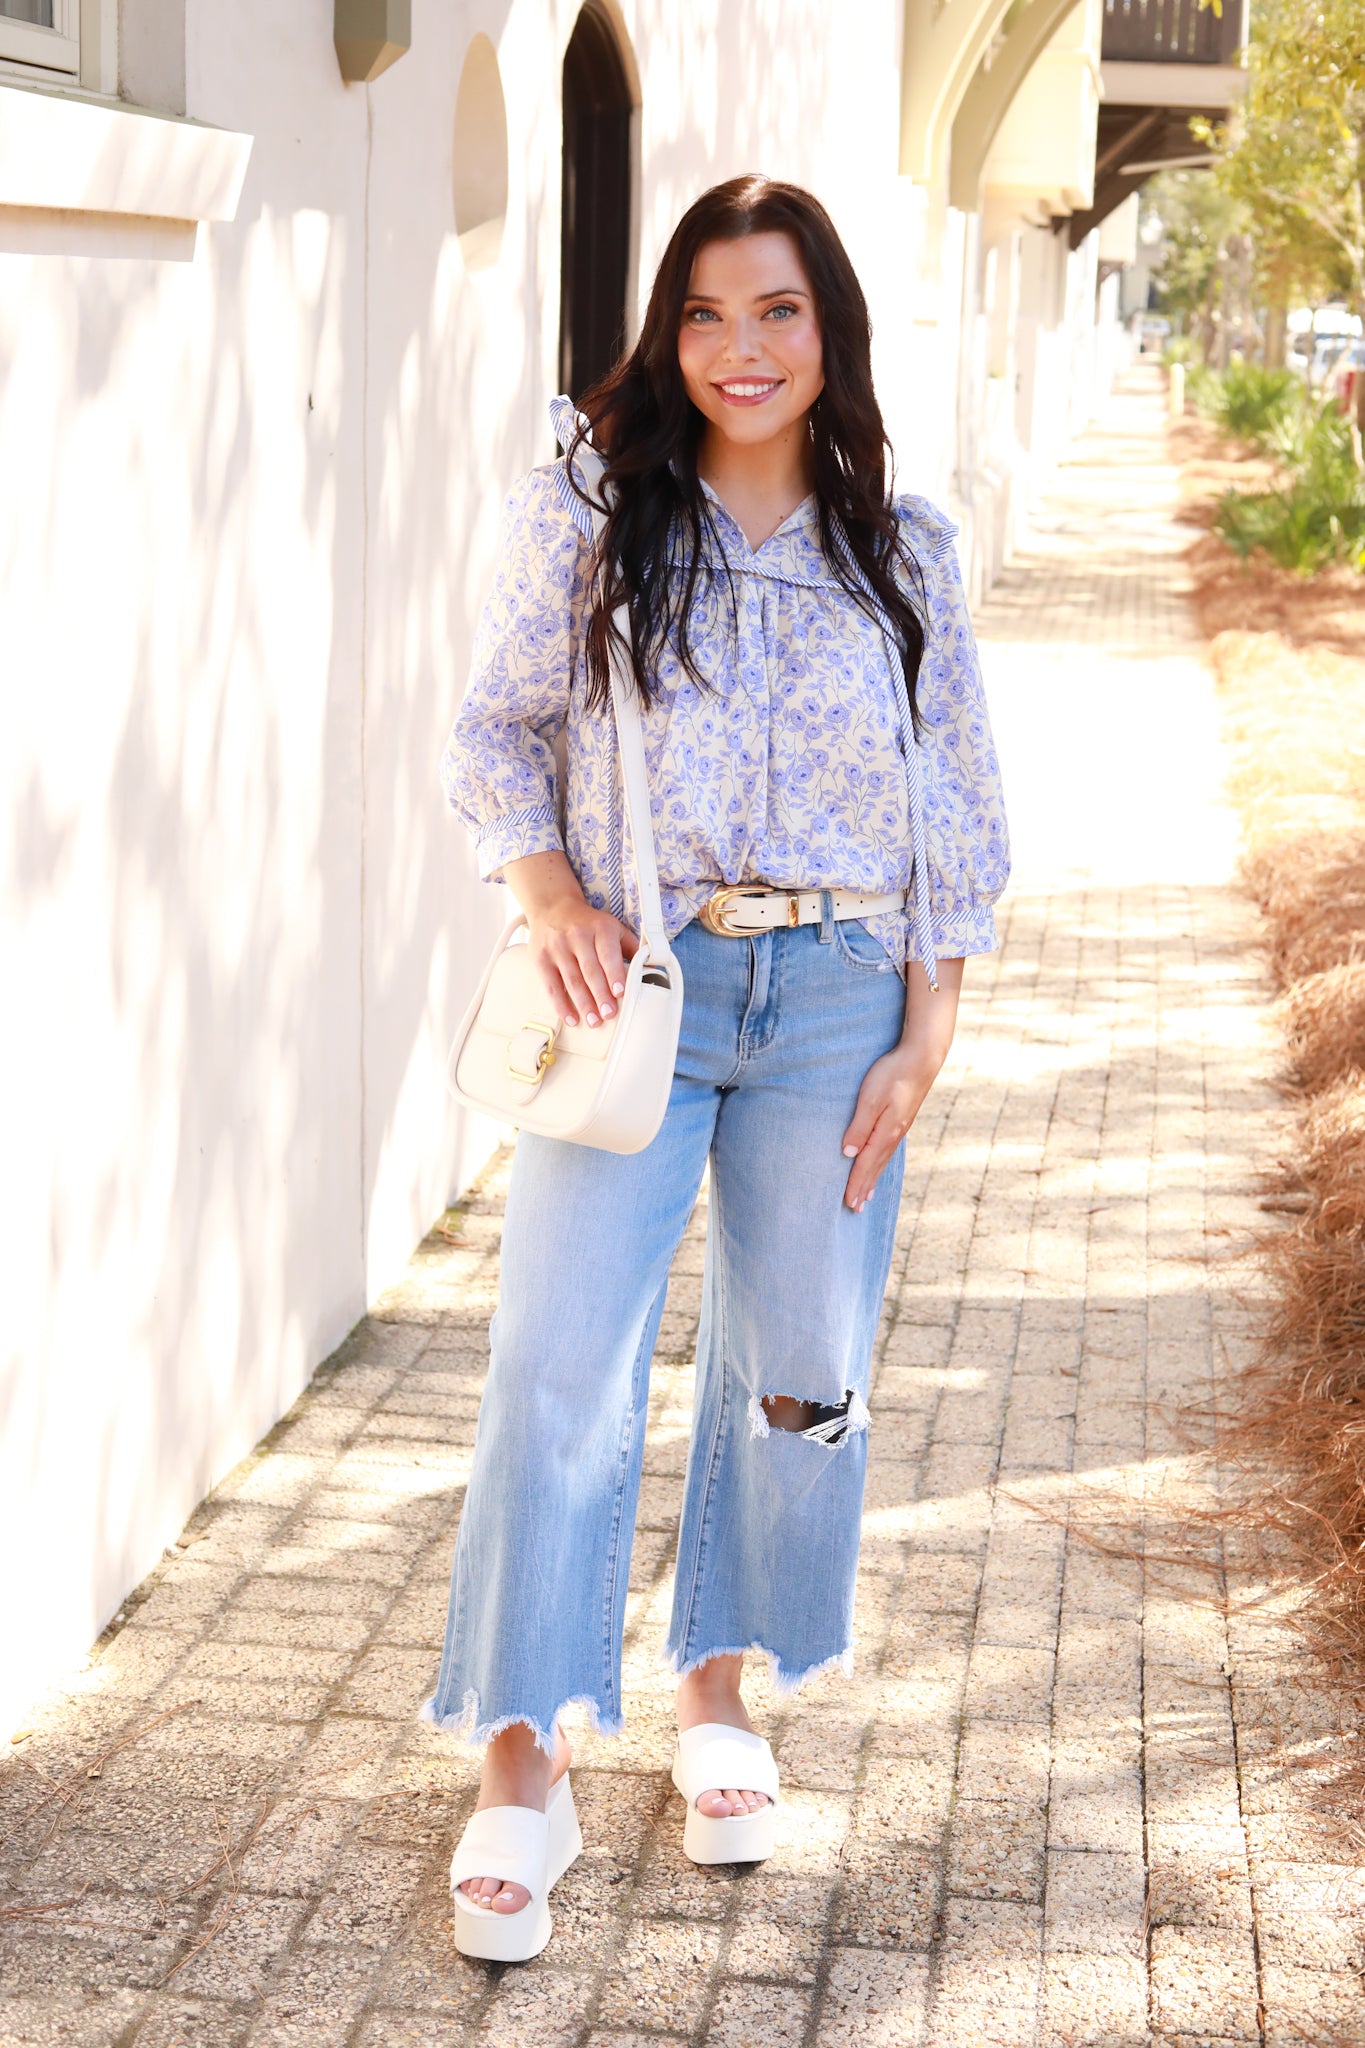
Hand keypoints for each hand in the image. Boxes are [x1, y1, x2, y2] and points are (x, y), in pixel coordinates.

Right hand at [502, 850, 638, 1027]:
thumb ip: (631, 948)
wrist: (553, 907)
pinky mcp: (541, 959)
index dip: (614, 973)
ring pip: (572, 980)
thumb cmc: (589, 923)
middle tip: (609, 1014)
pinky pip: (552, 986)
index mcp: (600, 928)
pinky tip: (572, 1018)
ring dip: (583, 1004)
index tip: (620, 992)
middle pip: (590, 970)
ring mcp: (558, 948)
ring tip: (594, 1021)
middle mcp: (578, 936)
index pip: (608, 953)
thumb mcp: (613, 927)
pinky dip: (561, 1005)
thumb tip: (650, 970)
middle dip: (600, 994)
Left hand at [841, 957, 964, 1209]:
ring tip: (867, 1194)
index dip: (855, 1184)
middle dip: (865, 1187)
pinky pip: (889, 1148)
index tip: (848, 1203)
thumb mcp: (870, 1099)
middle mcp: (894, 1135)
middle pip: (875, 1167)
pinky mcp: (903, 1118)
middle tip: (856, 1208)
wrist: (923, 1057)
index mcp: (885, 1133)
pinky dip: (881, 1162)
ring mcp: (900, 1127)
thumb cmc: (893, 1074)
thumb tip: (848, 1154)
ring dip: (873, 1178)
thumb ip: (859, 1127)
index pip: (865, 1165)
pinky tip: (879, 1161)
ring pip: (883, 1159)